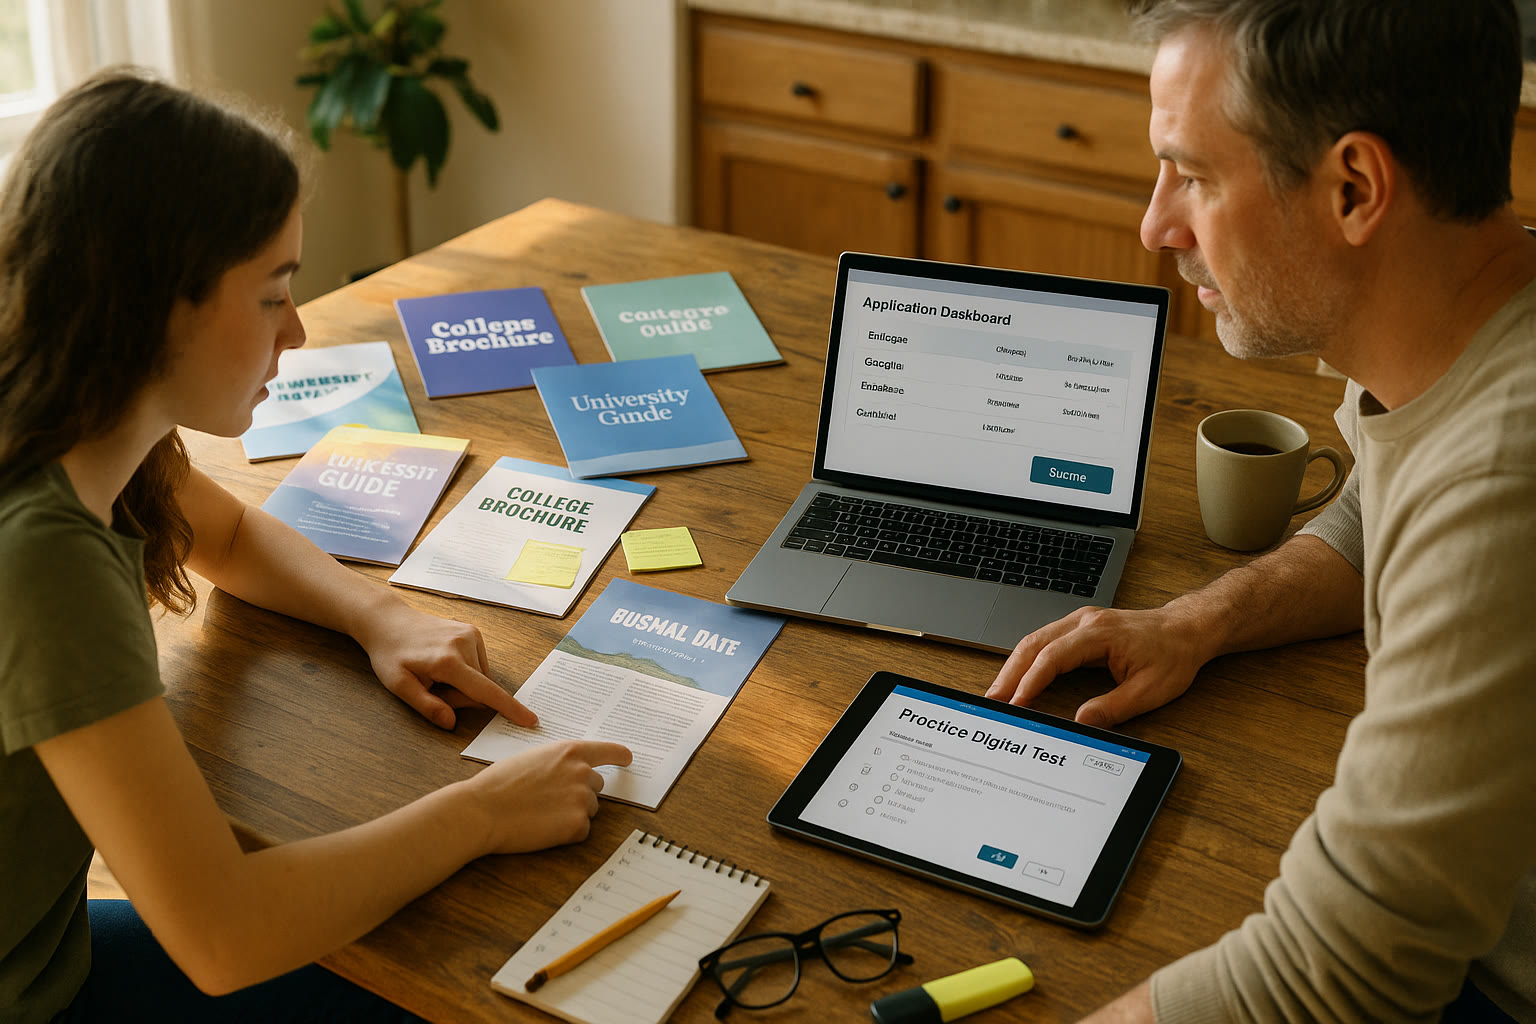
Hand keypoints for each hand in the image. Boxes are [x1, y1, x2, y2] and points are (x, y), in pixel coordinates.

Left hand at [355, 600, 537, 730]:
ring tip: (437, 674)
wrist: (389, 621)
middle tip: (433, 688)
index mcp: (447, 661)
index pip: (485, 691)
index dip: (508, 708)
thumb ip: (427, 706)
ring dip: (464, 684)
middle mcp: (464, 644)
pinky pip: (479, 664)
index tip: (530, 720)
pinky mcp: (473, 631)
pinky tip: (445, 663)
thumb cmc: (390, 655)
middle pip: (480, 689)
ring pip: (481, 677)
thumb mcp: (399, 686)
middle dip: (461, 698)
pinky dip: (466, 671)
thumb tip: (451, 723)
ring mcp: (471, 635)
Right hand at [468, 740, 633, 854]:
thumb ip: (558, 762)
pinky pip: (581, 831)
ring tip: (540, 814)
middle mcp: (582, 772)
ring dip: (572, 814)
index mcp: (570, 751)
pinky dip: (566, 834)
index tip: (628, 759)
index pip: (609, 751)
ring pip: (589, 810)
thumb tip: (572, 770)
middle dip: (579, 794)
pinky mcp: (576, 825)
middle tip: (549, 801)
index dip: (620, 756)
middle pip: (597, 787)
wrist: (481, 810)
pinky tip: (542, 828)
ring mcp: (581, 799)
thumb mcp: (532, 759)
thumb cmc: (498, 784)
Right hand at [985, 606, 1206, 727]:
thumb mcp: (1150, 690)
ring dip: (1014, 666)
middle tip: (993, 701)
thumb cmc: (1172, 655)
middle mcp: (1084, 622)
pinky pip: (1044, 641)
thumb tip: (1080, 723)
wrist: (1186, 629)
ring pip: (1034, 640)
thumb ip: (1113, 708)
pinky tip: (1019, 677)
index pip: (1053, 656)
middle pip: (1033, 644)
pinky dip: (1027, 660)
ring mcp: (1080, 622)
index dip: (1031, 681)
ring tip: (999, 693)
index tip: (1016, 702)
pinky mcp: (1079, 627)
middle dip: (1009, 674)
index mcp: (1099, 633)